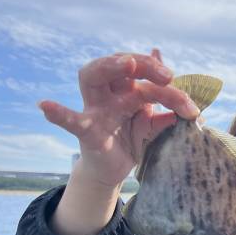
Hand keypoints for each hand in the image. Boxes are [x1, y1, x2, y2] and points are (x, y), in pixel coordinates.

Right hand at [37, 49, 199, 187]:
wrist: (116, 170)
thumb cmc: (134, 140)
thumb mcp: (155, 122)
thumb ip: (167, 103)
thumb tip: (178, 81)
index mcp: (128, 89)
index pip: (148, 77)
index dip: (170, 87)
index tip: (191, 105)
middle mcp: (110, 93)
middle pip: (118, 65)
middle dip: (143, 63)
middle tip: (167, 75)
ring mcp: (96, 109)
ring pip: (92, 77)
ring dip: (109, 66)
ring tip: (128, 63)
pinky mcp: (88, 131)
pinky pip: (72, 121)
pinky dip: (59, 114)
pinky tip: (45, 106)